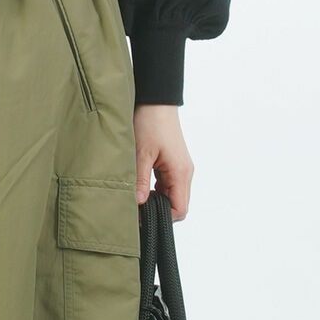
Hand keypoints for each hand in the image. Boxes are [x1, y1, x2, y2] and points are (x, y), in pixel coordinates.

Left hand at [133, 104, 193, 220]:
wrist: (155, 100)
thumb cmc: (150, 122)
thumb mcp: (141, 154)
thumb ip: (140, 180)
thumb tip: (139, 204)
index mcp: (181, 172)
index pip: (180, 210)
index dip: (163, 218)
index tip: (142, 217)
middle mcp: (184, 172)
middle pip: (176, 205)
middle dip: (158, 211)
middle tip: (135, 210)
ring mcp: (179, 168)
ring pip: (170, 196)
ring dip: (154, 200)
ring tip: (135, 197)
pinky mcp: (172, 164)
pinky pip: (166, 185)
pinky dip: (154, 190)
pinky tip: (139, 186)